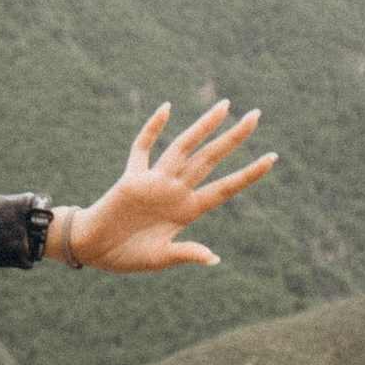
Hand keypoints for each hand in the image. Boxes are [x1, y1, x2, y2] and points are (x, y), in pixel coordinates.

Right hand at [60, 100, 274, 270]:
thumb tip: (213, 258)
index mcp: (187, 211)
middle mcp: (175, 191)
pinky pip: (143, 148)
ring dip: (203, 126)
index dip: (249, 174)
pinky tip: (167, 108)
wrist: (92, 249)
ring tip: (225, 105)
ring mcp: (154, 182)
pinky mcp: (131, 177)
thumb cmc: (125, 256)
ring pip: (183, 147)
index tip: (272, 157)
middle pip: (210, 158)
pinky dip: (152, 128)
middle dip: (234, 137)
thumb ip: (185, 253)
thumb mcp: (158, 259)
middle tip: (256, 114)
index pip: (225, 188)